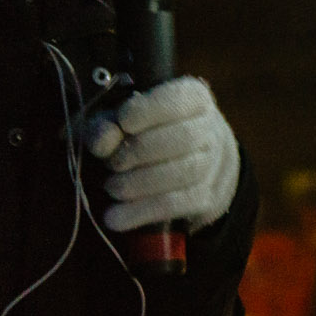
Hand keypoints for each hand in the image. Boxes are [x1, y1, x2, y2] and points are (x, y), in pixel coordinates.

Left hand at [88, 77, 240, 232]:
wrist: (187, 162)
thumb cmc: (145, 132)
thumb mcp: (120, 120)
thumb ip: (105, 124)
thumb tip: (103, 142)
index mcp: (193, 97)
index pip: (180, 98)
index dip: (150, 109)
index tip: (123, 120)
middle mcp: (210, 128)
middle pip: (185, 138)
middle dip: (141, 151)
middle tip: (112, 162)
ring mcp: (213, 164)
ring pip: (185, 172)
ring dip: (141, 183)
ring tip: (112, 188)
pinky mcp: (206, 196)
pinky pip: (178, 204)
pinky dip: (142, 211)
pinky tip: (115, 217)